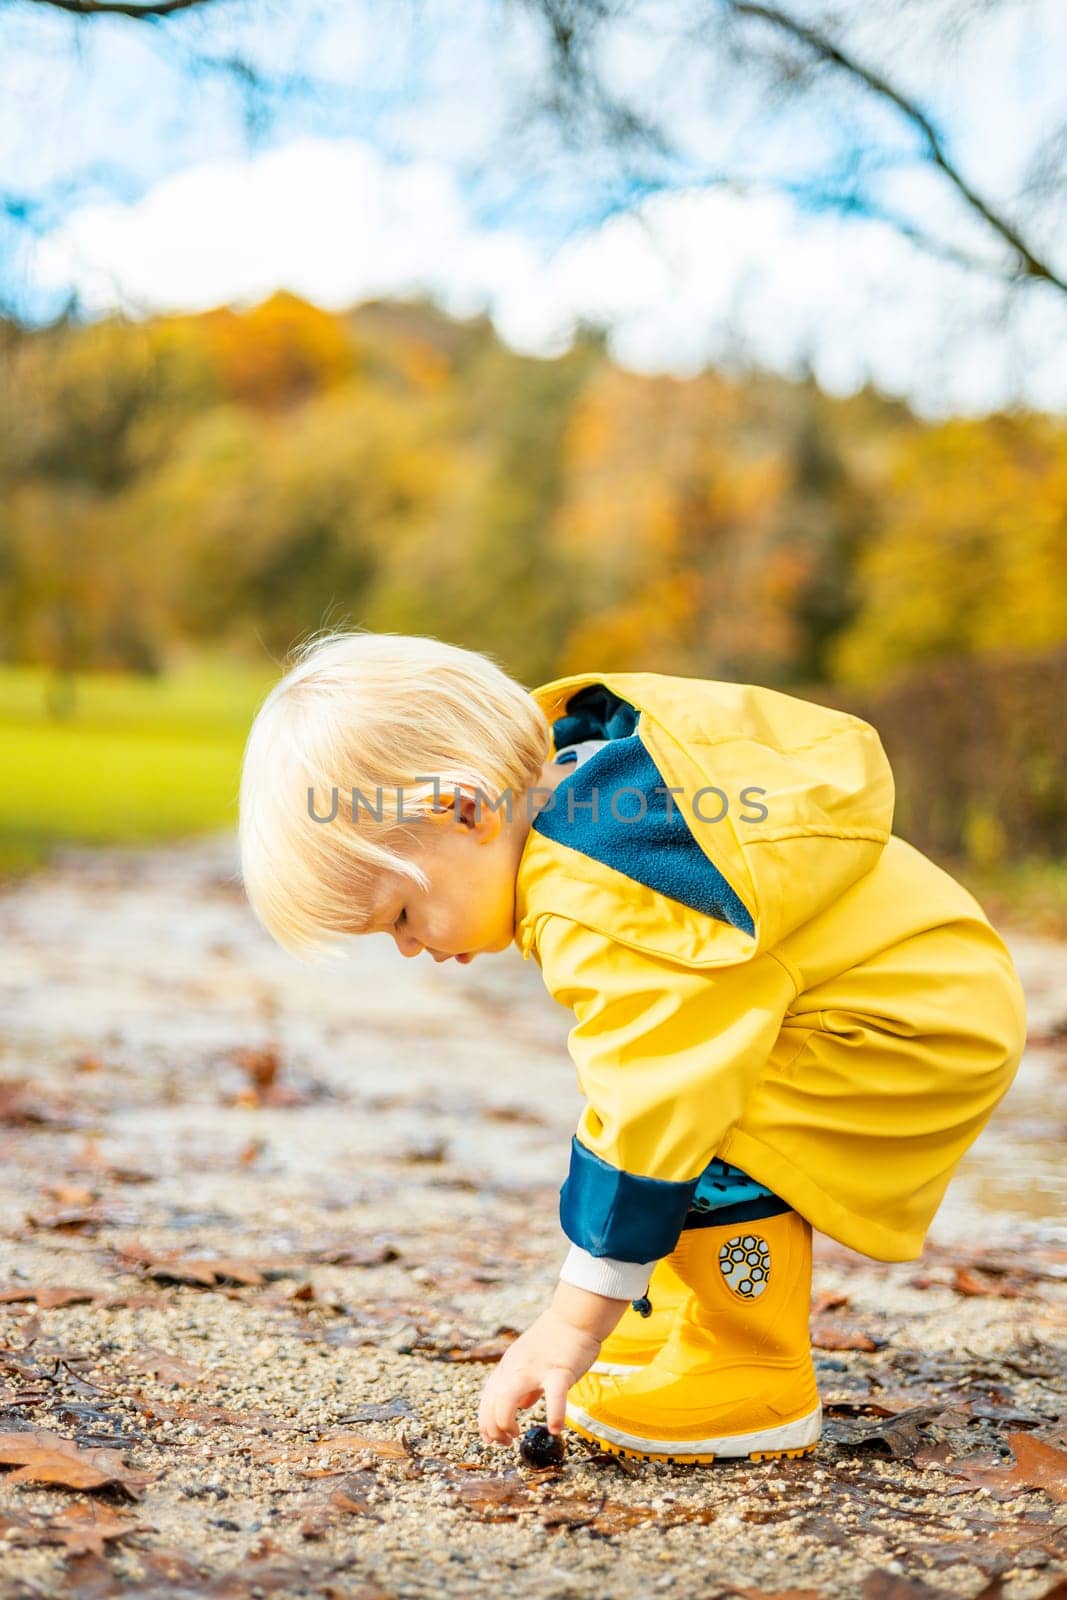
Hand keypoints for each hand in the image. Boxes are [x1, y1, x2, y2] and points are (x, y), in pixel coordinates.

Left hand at [477, 1283, 628, 1444]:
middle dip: (493, 1428)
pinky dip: (554, 1414)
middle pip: (492, 1401)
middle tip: (506, 1442)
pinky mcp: (559, 1370)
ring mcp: (536, 1368)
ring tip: (516, 1436)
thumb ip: (525, 1384)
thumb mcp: (530, 1361)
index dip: (485, 1422)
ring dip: (505, 1421)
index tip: (492, 1438)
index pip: (487, 1398)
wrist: (574, 1317)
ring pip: (507, 1397)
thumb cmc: (556, 1340)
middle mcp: (516, 1367)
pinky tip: (555, 1429)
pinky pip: (554, 1395)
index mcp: (509, 1366)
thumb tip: (523, 1406)